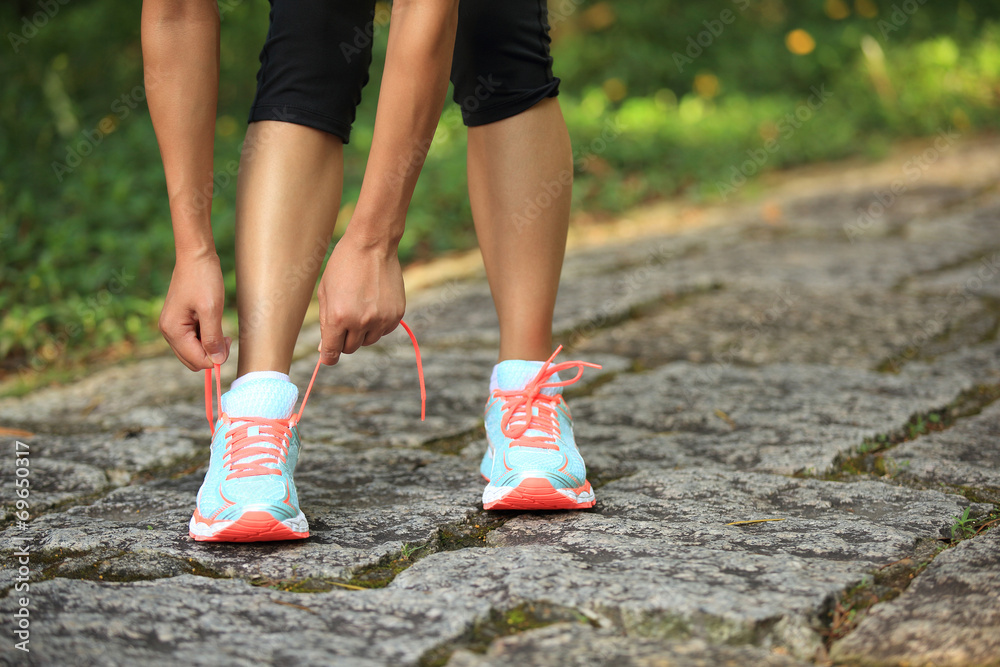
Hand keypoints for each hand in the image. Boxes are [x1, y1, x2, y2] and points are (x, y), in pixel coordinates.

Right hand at [159, 249, 230, 370]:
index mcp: (173, 330)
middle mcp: (168, 332)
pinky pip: (193, 340)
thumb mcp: (211, 310)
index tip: (228, 341)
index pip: (196, 361)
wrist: (196, 256)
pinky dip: (205, 337)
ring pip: (193, 351)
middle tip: (226, 336)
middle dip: (211, 353)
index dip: (215, 358)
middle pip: (192, 360)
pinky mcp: (179, 321)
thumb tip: (217, 362)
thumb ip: (212, 338)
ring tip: (220, 326)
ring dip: (209, 345)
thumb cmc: (203, 279)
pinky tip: (212, 323)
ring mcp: (172, 327)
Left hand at [318, 230, 404, 364]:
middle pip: (350, 348)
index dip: (328, 357)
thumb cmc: (343, 266)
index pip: (332, 352)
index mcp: (338, 317)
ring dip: (362, 332)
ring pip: (368, 341)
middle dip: (344, 339)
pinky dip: (378, 324)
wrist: (372, 245)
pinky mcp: (396, 315)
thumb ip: (325, 323)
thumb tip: (325, 350)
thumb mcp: (325, 293)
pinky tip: (374, 304)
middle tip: (344, 319)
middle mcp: (361, 322)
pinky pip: (384, 331)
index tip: (328, 356)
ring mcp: (381, 319)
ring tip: (360, 307)